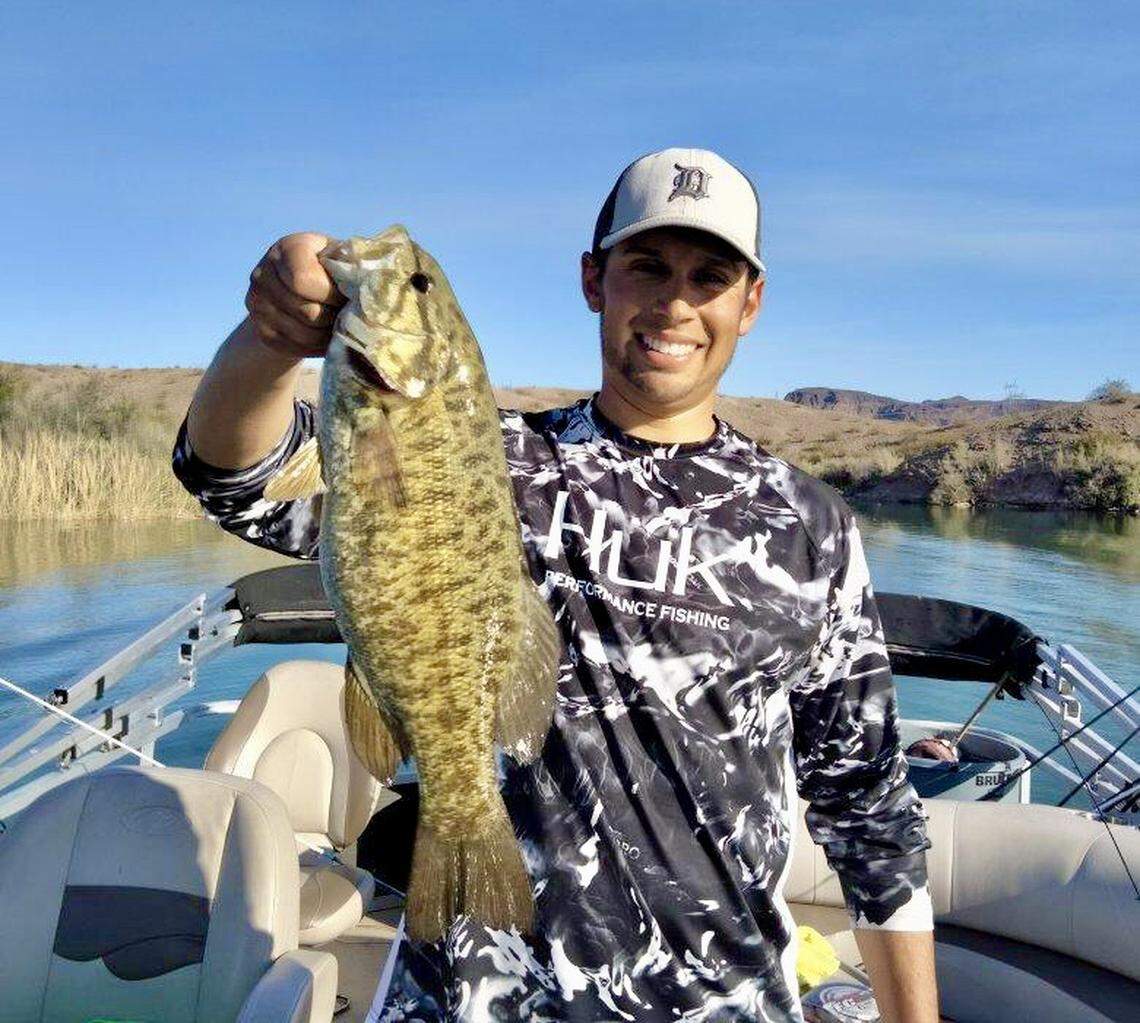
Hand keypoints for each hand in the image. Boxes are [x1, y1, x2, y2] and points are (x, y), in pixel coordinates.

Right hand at [245, 232, 346, 358]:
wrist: (297, 291)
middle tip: (345, 312)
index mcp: (287, 248)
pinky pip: (296, 348)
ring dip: (328, 334)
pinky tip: (326, 335)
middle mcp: (263, 274)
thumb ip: (351, 266)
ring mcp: (258, 305)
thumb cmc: (329, 269)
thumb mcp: (340, 257)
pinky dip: (317, 346)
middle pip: (307, 312)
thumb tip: (368, 286)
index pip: (303, 280)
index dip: (332, 294)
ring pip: (304, 335)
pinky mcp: (263, 333)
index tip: (346, 294)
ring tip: (338, 324)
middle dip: (334, 316)